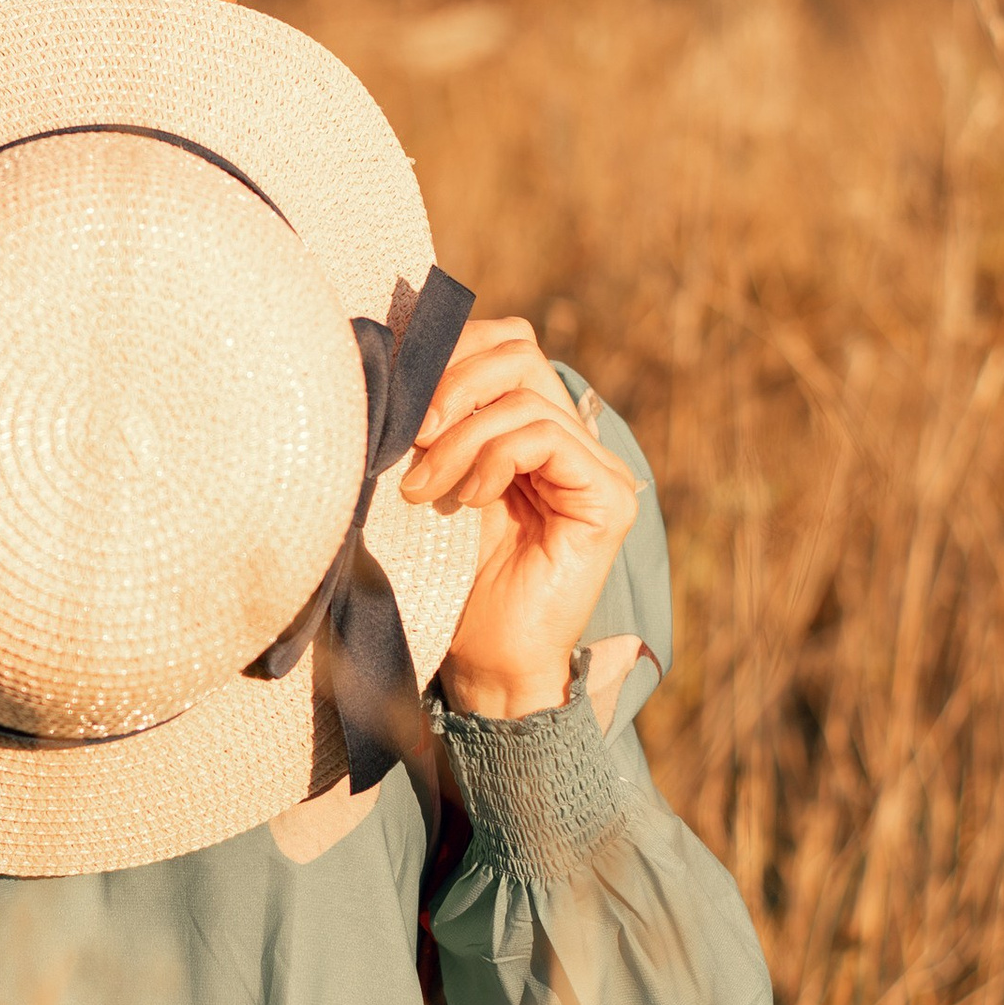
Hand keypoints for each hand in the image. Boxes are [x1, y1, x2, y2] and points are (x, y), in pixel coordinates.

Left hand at [398, 316, 639, 715]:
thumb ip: (431, 422)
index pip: (505, 342)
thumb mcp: (428, 481)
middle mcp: (570, 437)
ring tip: (423, 488)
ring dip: (459, 439)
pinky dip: (495, 458)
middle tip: (411, 432)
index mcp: (528, 426)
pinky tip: (469, 499)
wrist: (484, 662)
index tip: (399, 392)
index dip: (453, 349)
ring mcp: (595, 466)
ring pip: (524, 398)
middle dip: (453, 380)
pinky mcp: (607, 497)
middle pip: (519, 349)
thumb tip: (396, 355)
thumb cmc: (449, 579)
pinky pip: (547, 437)